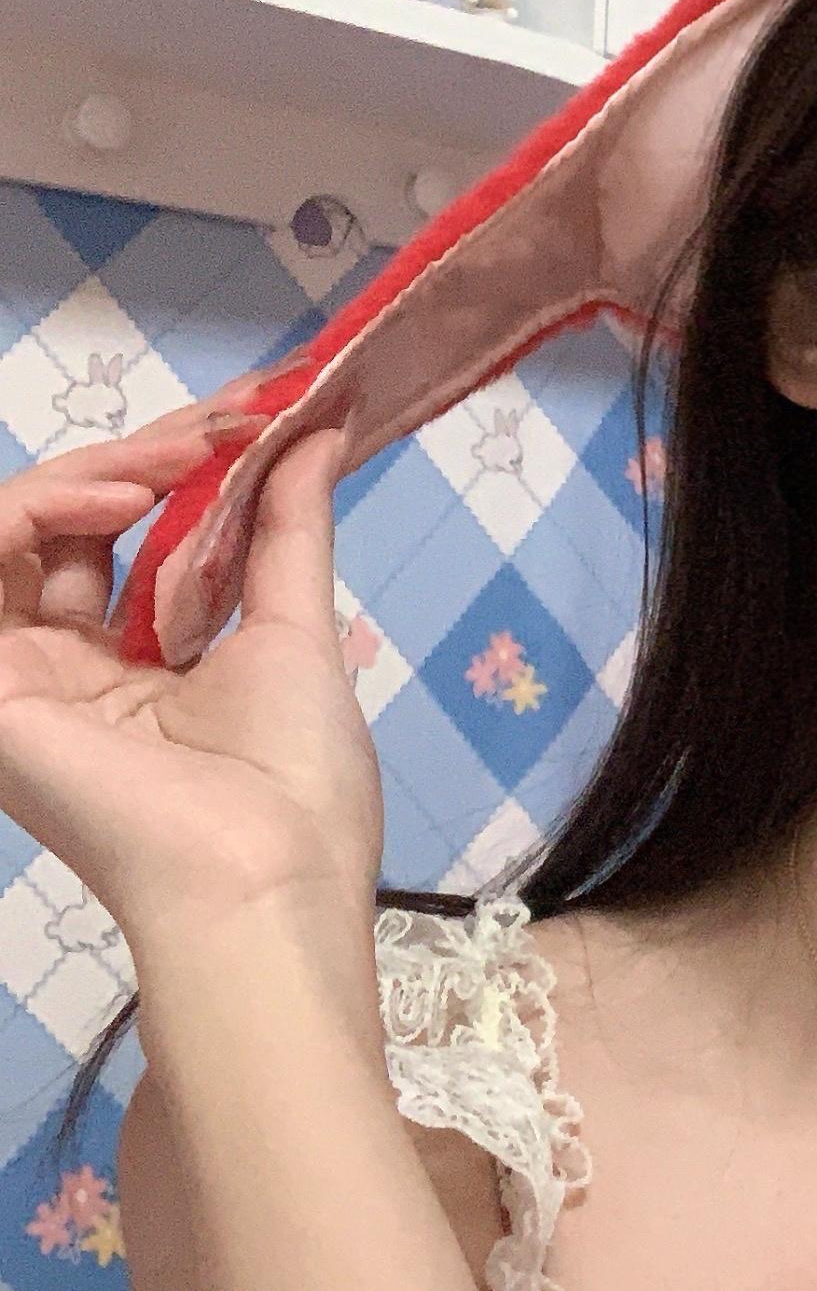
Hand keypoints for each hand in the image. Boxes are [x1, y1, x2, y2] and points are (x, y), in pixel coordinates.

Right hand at [0, 405, 382, 999]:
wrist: (260, 874)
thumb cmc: (294, 778)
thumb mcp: (295, 631)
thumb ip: (288, 530)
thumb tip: (314, 435)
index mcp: (144, 671)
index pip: (132, 541)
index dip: (182, 470)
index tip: (255, 416)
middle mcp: (73, 671)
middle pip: (75, 525)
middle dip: (149, 456)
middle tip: (226, 423)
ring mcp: (24, 676)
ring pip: (22, 530)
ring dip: (100, 470)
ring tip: (179, 458)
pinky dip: (40, 507)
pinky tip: (125, 494)